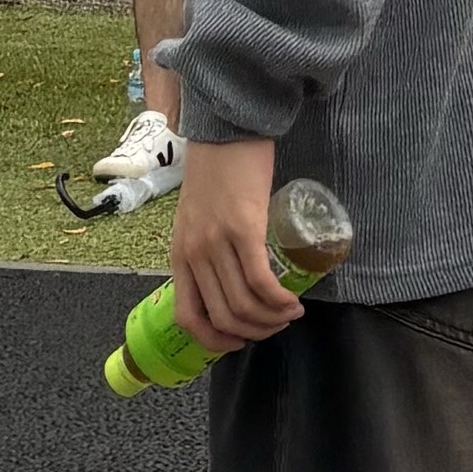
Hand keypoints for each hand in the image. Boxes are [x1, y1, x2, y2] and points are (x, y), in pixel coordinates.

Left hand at [172, 133, 299, 354]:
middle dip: (254, 333)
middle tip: (276, 326)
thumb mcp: (198, 216)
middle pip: (223, 316)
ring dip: (272, 319)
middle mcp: (194, 254)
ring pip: (244, 304)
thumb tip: (230, 277)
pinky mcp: (244, 229)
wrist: (227, 129)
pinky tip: (293, 301)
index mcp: (179, 254)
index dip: (214, 340)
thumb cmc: (217, 169)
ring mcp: (217, 243)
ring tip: (291, 314)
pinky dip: (279, 300)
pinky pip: (261, 281)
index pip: (188, 316)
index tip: (238, 342)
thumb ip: (207, 245)